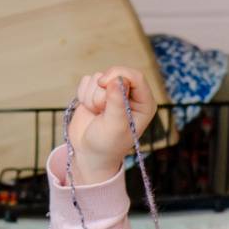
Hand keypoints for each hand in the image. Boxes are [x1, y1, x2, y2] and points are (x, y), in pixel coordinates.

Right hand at [65, 67, 156, 184]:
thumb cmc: (107, 144)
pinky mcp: (96, 92)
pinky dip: (84, 95)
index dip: (119, 76)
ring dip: (92, 97)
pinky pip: (87, 81)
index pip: (135, 76)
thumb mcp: (115, 126)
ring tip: (97, 114)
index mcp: (144, 103)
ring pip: (98, 78)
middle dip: (102, 91)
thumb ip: (117, 103)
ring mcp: (112, 92)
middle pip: (115, 74)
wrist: (89, 154)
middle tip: (101, 110)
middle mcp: (130, 95)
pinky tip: (89, 110)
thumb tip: (116, 80)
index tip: (104, 84)